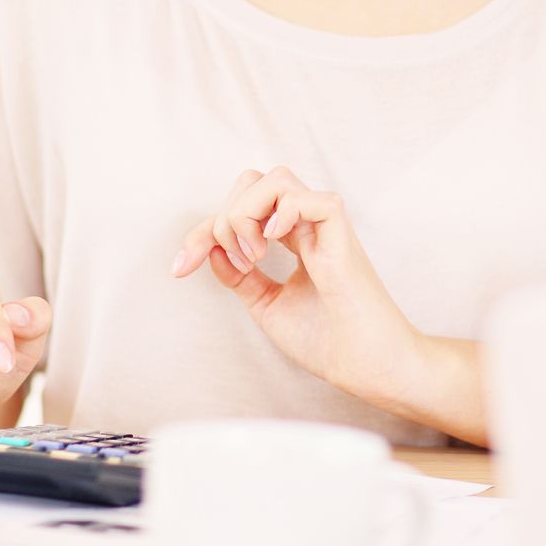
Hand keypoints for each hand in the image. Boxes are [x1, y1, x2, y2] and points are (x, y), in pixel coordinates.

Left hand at [170, 167, 423, 401]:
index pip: (240, 211)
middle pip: (255, 182)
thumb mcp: (267, 305)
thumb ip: (240, 277)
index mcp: (294, 239)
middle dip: (224, 216)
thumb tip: (212, 250)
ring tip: (254, 255)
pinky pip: (310, 198)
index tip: (180, 268)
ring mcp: (325, 228)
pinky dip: (282, 212)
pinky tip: (273, 243)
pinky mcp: (343, 236)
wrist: (365, 366)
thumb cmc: (328, 341)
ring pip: (277, 180)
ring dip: (247, 214)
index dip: (203, 233)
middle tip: (235, 262)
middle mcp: (308, 226)